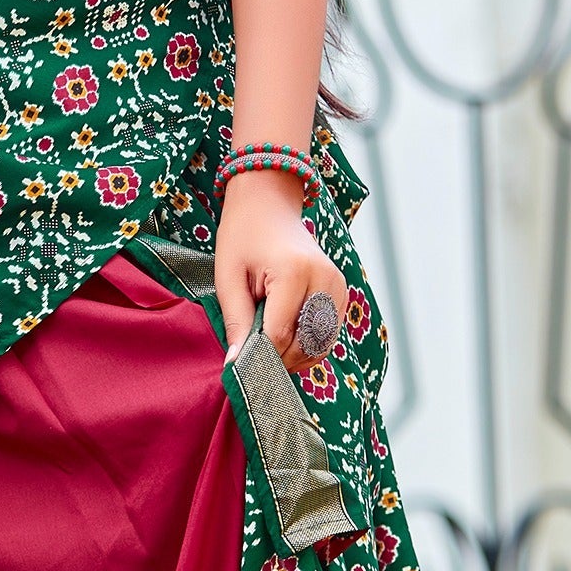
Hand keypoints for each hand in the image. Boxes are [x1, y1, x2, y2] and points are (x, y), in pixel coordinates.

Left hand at [213, 170, 349, 370]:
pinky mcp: (342, 292)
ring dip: (293, 356)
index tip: (238, 363)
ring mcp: (338, 286)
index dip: (258, 355)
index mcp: (295, 272)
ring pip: (320, 345)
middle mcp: (325, 280)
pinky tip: (283, 337)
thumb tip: (237, 365)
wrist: (268, 205)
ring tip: (266, 345)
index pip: (280, 334)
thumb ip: (236, 321)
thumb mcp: (228, 277)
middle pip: (304, 344)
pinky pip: (327, 335)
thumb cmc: (244, 236)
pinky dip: (306, 345)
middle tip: (250, 356)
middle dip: (276, 358)